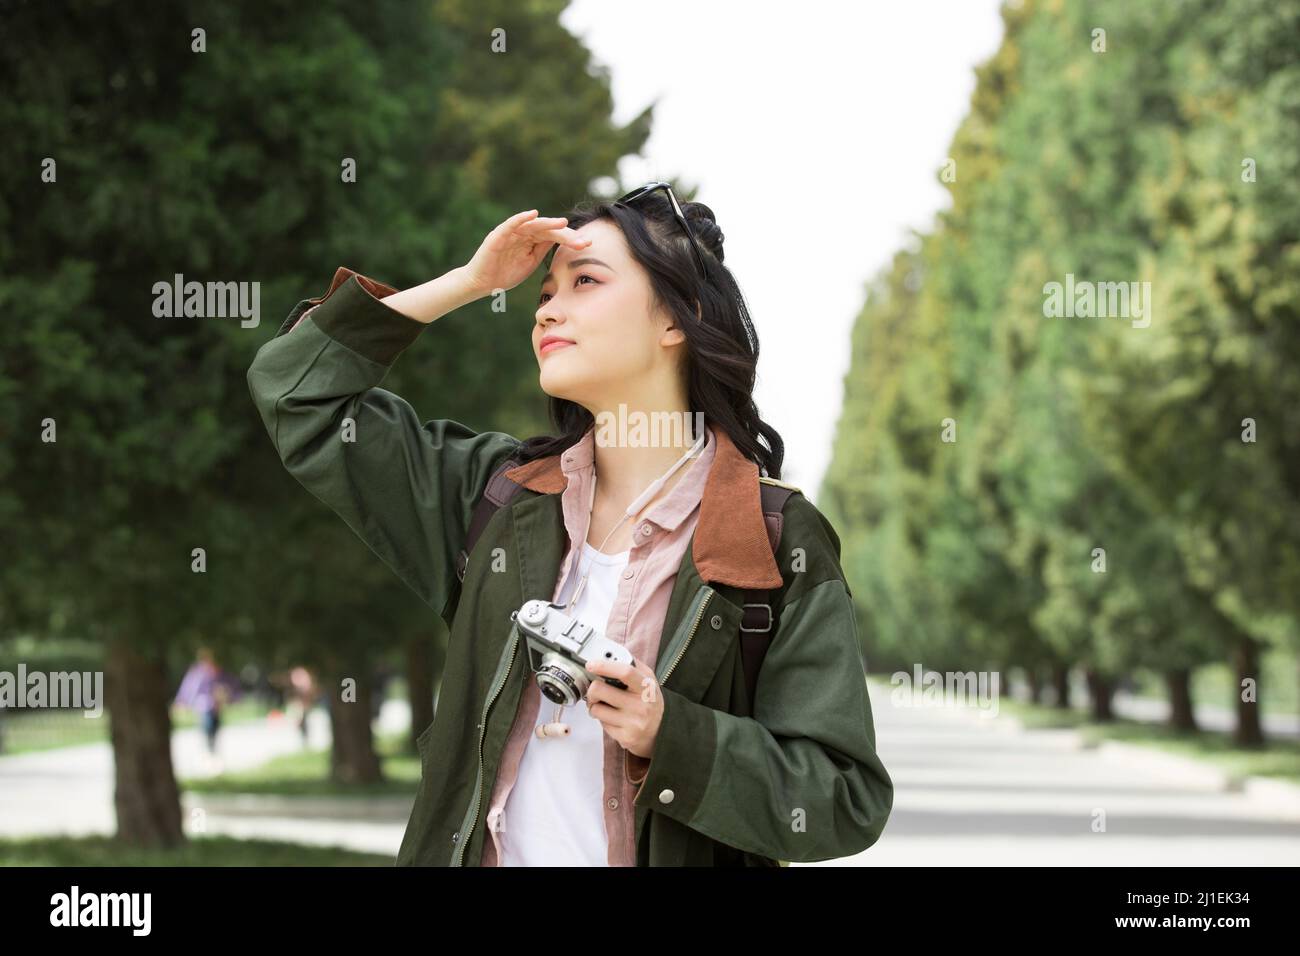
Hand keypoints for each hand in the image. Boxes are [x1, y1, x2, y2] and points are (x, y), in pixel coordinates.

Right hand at [462, 209, 590, 296]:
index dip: (571, 239)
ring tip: (563, 223)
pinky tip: (533, 215)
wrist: (482, 283)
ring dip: (548, 223)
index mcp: (532, 240)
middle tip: (583, 239)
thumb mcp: (530, 262)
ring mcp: (511, 233)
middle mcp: (523, 233)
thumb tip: (562, 241)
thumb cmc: (505, 273)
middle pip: (548, 229)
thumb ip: (543, 249)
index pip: (554, 236)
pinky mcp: (498, 235)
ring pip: (533, 224)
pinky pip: (511, 224)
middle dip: (566, 234)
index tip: (587, 244)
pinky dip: (521, 218)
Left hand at [584, 658, 662, 758]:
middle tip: (595, 689)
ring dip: (595, 705)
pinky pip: (601, 724)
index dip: (605, 666)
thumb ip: (631, 665)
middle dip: (592, 688)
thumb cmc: (650, 701)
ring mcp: (633, 723)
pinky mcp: (625, 738)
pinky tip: (613, 718)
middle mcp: (641, 705)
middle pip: (600, 690)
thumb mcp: (648, 680)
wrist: (662, 730)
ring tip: (605, 706)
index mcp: (647, 687)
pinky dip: (603, 720)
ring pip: (596, 708)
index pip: (625, 672)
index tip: (591, 664)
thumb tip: (610, 653)